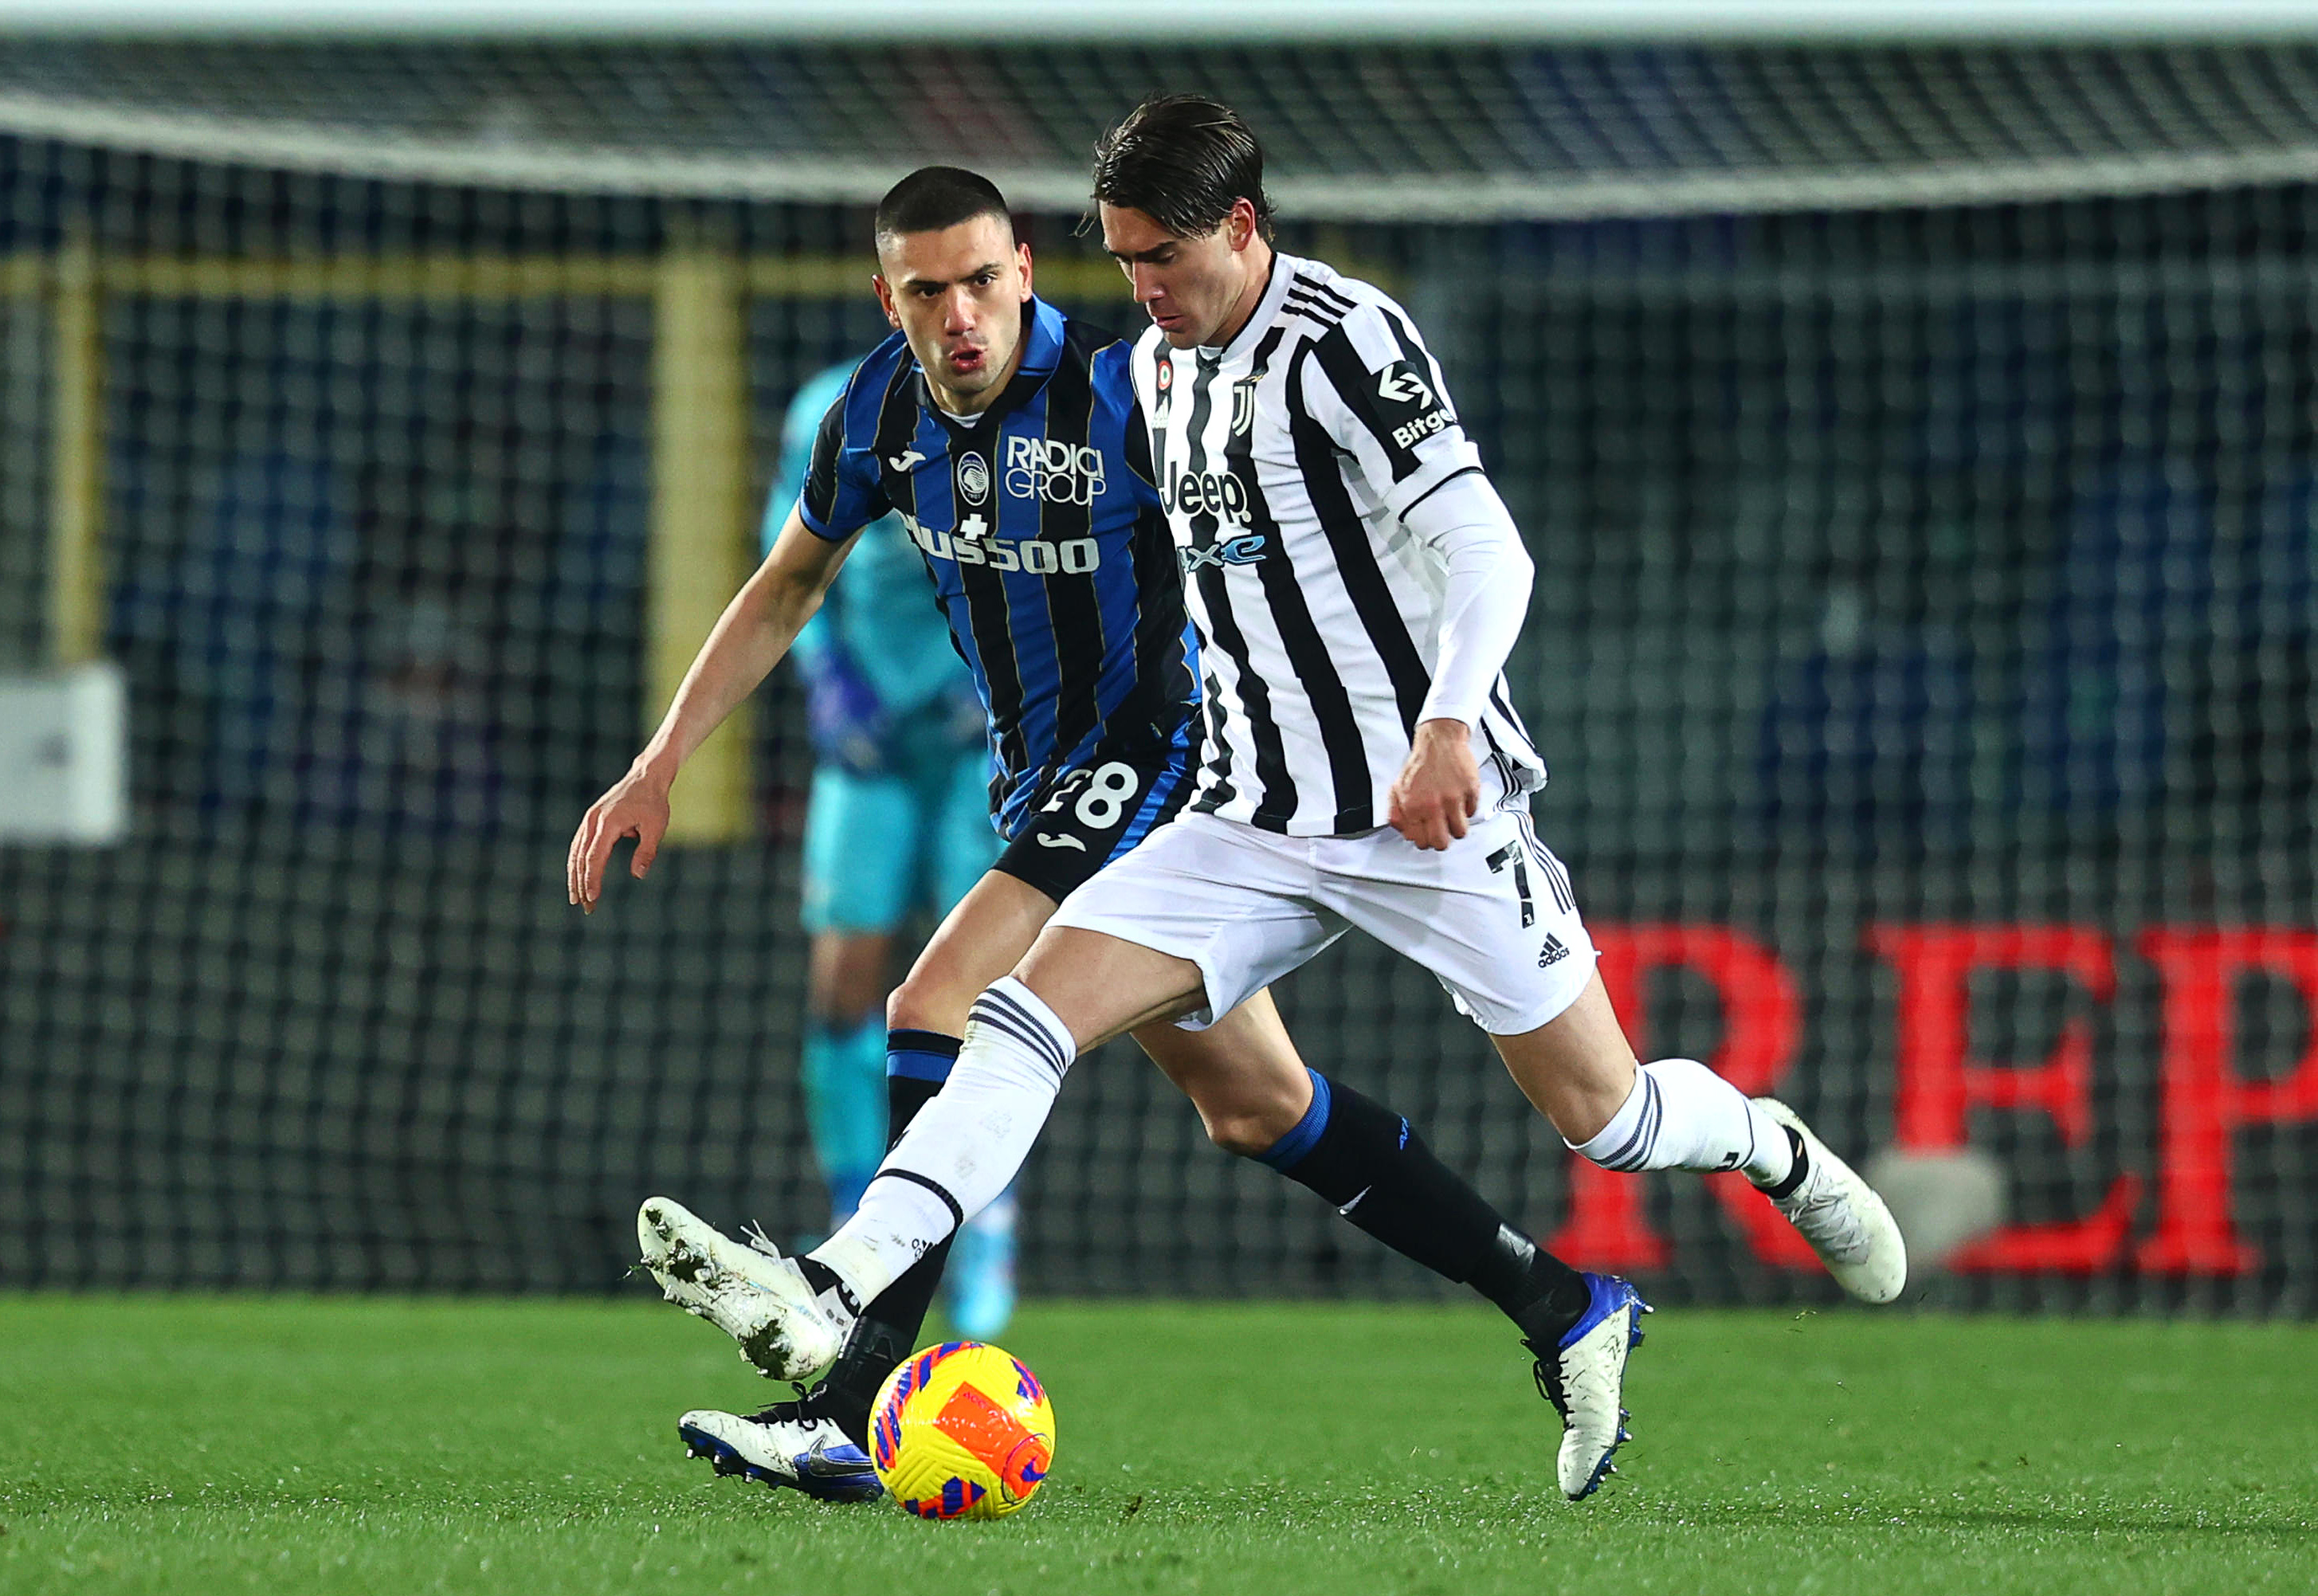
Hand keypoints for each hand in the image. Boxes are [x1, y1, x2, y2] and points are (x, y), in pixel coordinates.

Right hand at [567, 763, 672, 913]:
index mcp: (608, 823)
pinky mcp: (591, 819)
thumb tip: (639, 875)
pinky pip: (579, 844)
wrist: (646, 778)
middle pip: (580, 857)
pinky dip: (577, 862)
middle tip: (585, 907)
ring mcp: (590, 819)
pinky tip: (579, 877)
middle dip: (580, 884)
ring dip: (575, 875)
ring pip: (576, 852)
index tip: (592, 898)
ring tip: (577, 898)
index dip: (592, 879)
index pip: (595, 857)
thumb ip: (647, 851)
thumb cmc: (654, 803)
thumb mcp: (656, 827)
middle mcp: (593, 821)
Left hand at [1387, 718, 1479, 850]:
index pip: (1421, 841)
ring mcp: (1453, 798)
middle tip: (1442, 831)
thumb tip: (1404, 832)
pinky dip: (1467, 809)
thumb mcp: (1398, 788)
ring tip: (1452, 817)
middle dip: (1442, 840)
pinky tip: (1460, 800)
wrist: (1439, 741)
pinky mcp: (1470, 791)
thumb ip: (1396, 813)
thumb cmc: (1420, 764)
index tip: (1427, 835)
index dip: (1425, 841)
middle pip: (1442, 843)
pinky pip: (1472, 812)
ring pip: (1460, 832)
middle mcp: (1433, 805)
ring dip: (1456, 827)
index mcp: (1413, 806)